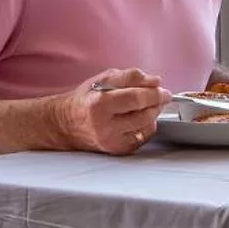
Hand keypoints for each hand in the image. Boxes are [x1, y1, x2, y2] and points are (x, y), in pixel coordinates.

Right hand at [54, 69, 170, 154]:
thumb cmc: (86, 100)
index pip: (135, 97)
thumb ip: (130, 77)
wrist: (67, 125)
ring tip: (148, 105)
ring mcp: (112, 140)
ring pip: (147, 125)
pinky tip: (139, 118)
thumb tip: (155, 82)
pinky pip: (144, 136)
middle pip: (144, 113)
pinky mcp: (118, 150)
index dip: (153, 92)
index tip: (162, 88)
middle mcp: (105, 126)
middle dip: (157, 102)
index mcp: (99, 104)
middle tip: (161, 95)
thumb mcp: (103, 79)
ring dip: (154, 112)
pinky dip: (147, 125)